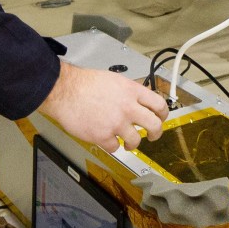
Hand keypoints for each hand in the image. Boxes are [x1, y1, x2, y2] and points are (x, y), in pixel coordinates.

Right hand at [39, 62, 167, 151]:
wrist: (65, 91)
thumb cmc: (83, 83)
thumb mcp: (114, 80)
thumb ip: (128, 92)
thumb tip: (137, 101)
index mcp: (132, 91)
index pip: (159, 104)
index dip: (163, 114)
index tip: (161, 118)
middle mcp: (128, 107)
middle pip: (154, 125)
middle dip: (156, 134)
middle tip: (153, 136)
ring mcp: (116, 123)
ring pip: (136, 141)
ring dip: (132, 144)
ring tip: (127, 143)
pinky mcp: (103, 136)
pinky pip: (114, 147)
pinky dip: (111, 145)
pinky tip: (107, 140)